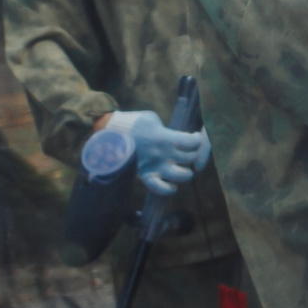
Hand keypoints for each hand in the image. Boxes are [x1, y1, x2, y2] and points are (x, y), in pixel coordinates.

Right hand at [93, 109, 212, 194]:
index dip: (198, 140)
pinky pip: (159, 188)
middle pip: (190, 158)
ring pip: (181, 175)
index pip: (191, 142)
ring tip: (185, 169)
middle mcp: (162, 153)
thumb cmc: (131, 123)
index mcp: (164, 137)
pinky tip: (172, 185)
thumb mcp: (152, 119)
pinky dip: (168, 189)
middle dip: (195, 155)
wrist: (109, 135)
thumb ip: (166, 130)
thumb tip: (176, 137)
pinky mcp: (144, 175)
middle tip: (191, 152)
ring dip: (186, 173)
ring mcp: (154, 166)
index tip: (196, 137)